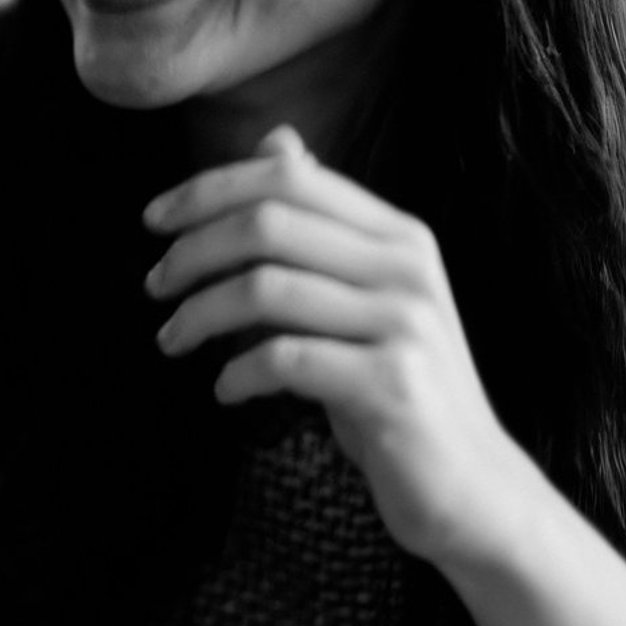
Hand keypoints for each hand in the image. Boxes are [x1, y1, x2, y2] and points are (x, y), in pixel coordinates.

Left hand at [144, 125, 526, 568]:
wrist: (472, 485)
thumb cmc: (396, 385)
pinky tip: (224, 391)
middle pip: (268, 224)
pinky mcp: (392, 386)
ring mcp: (405, 325)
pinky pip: (284, 359)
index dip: (209, 190)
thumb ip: (320, 224)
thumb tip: (276, 140)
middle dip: (192, 251)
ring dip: (199, 314)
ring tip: (171, 340)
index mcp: (399, 235)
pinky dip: (237, 373)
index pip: (288, 178)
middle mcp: (407, 268)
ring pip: (265, 288)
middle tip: (154, 286)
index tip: (153, 220)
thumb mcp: (363, 295)